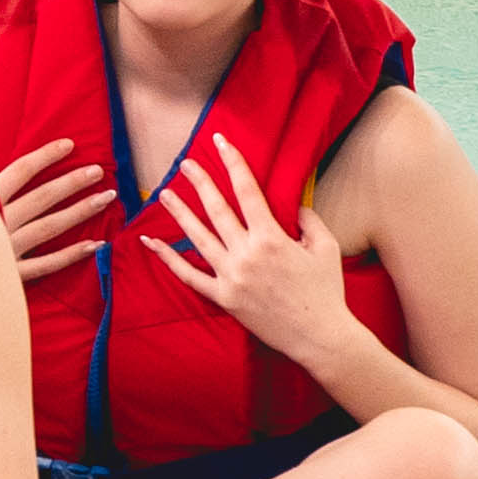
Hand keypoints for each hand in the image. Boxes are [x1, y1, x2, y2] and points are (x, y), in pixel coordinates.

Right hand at [0, 135, 116, 283]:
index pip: (19, 171)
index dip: (45, 156)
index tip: (70, 145)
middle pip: (42, 197)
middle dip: (72, 182)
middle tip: (98, 172)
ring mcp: (5, 250)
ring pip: (50, 227)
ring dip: (80, 212)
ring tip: (105, 198)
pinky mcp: (10, 277)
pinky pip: (46, 265)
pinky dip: (70, 255)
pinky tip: (95, 245)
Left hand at [140, 135, 353, 366]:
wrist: (320, 336)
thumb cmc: (326, 291)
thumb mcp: (326, 249)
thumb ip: (309, 222)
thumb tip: (294, 206)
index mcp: (272, 238)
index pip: (247, 191)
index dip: (232, 163)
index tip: (220, 142)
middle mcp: (246, 254)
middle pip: (217, 209)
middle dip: (200, 182)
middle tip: (185, 163)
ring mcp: (231, 276)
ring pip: (197, 238)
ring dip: (179, 213)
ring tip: (164, 194)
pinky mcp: (222, 297)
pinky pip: (188, 276)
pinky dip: (168, 259)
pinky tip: (151, 244)